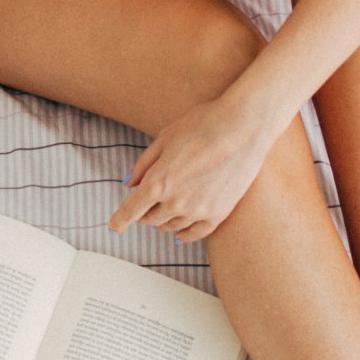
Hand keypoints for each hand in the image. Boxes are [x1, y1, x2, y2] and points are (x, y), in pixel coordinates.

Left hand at [107, 93, 275, 243]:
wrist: (245, 127)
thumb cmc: (203, 124)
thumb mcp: (165, 137)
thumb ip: (144, 164)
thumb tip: (130, 184)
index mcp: (158, 182)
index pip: (131, 210)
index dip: (119, 220)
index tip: (114, 227)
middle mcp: (176, 202)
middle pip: (150, 219)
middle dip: (144, 213)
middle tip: (146, 203)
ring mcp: (199, 211)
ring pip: (171, 227)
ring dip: (163, 220)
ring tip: (166, 209)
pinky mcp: (219, 213)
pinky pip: (195, 233)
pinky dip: (184, 234)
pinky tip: (180, 233)